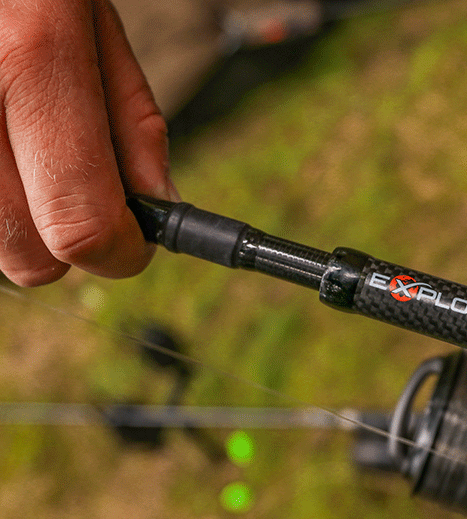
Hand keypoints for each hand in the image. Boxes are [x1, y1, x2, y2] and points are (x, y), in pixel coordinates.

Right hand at [0, 0, 177, 285]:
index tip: (134, 245)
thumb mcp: (95, 21)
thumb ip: (133, 119)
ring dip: (18, 217)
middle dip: (68, 244)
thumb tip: (158, 206)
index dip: (121, 252)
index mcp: (32, 53)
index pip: (80, 219)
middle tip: (80, 195)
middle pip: (28, 256)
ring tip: (26, 144)